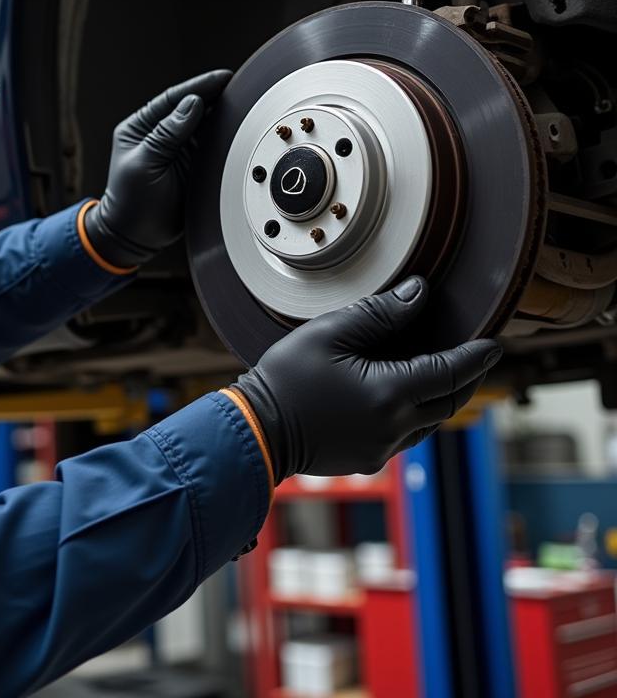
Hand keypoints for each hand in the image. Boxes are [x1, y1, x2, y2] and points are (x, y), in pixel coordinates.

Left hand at [84, 69, 231, 267]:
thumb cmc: (131, 201)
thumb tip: (192, 103)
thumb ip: (167, 134)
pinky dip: (226, 137)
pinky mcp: (192, 165)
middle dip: (216, 96)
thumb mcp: (145, 163)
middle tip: (242, 84)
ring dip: (224, 115)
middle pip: (193, 108)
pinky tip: (242, 128)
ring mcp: (178, 149)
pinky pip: (212, 146)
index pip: (173, 99)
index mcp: (141, 127)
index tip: (223, 78)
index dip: (199, 87)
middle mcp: (161, 134)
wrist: (135, 237)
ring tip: (248, 102)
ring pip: (205, 125)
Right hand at [231, 276, 501, 479]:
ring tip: (444, 372)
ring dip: (442, 397)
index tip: (494, 343)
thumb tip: (418, 293)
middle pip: (448, 402)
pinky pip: (407, 435)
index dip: (475, 357)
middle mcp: (394, 427)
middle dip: (467, 377)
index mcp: (389, 394)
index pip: (449, 373)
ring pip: (430, 422)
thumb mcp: (328, 332)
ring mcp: (382, 448)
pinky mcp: (368, 459)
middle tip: (478, 356)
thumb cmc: (286, 378)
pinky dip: (416, 413)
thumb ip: (378, 313)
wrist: (256, 429)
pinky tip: (404, 394)